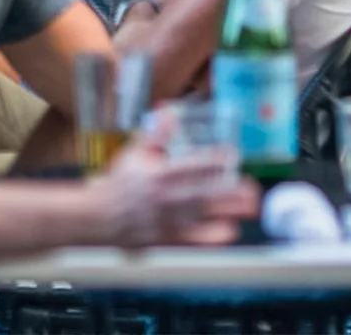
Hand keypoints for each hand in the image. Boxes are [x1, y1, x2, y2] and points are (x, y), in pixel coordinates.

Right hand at [91, 136, 260, 246]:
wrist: (98, 216)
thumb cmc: (119, 183)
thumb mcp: (134, 152)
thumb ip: (156, 134)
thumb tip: (170, 111)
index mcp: (157, 173)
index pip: (191, 164)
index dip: (214, 159)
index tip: (232, 154)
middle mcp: (164, 197)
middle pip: (204, 193)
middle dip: (231, 191)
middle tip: (252, 187)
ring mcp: (166, 220)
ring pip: (203, 216)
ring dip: (229, 211)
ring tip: (250, 206)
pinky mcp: (167, 238)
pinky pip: (194, 239)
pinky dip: (213, 236)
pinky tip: (230, 231)